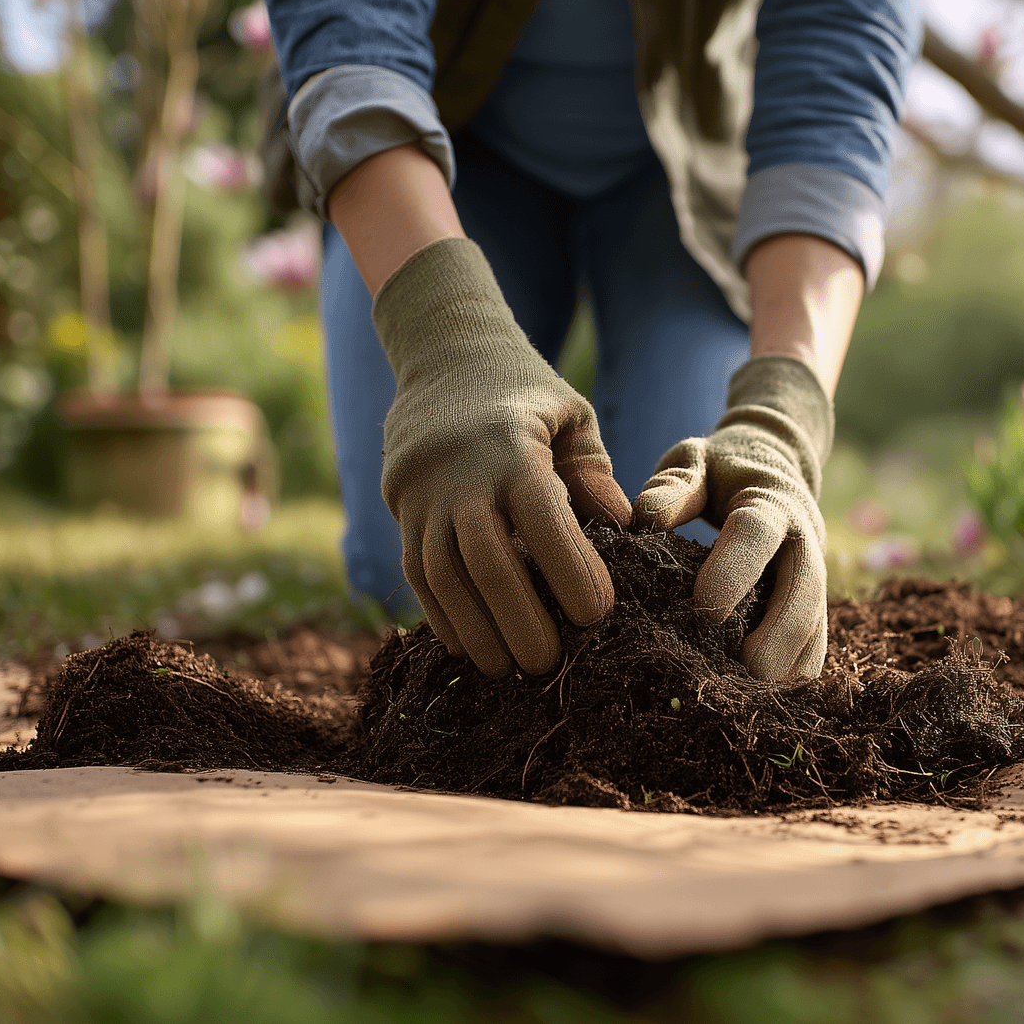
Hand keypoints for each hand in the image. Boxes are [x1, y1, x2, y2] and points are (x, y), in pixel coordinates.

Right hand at [376, 239, 630, 675]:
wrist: (442, 353)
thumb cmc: (526, 392)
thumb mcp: (572, 415)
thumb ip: (595, 475)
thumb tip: (626, 533)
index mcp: (511, 448)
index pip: (540, 518)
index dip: (568, 571)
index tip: (598, 615)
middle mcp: (459, 473)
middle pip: (485, 559)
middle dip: (519, 619)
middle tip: (550, 664)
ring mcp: (421, 493)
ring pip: (441, 575)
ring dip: (476, 629)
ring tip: (509, 669)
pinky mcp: (398, 507)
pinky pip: (415, 573)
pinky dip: (441, 615)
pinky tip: (471, 646)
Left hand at [633, 357, 832, 679]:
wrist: (775, 464)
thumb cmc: (721, 468)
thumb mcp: (694, 460)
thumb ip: (673, 485)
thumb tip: (644, 517)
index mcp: (771, 502)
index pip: (759, 536)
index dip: (734, 572)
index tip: (703, 609)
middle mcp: (803, 544)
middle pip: (804, 596)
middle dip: (773, 640)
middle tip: (733, 676)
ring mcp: (815, 580)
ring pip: (816, 634)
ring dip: (785, 671)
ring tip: (741, 700)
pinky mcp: (814, 609)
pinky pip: (813, 651)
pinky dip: (789, 680)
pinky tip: (754, 702)